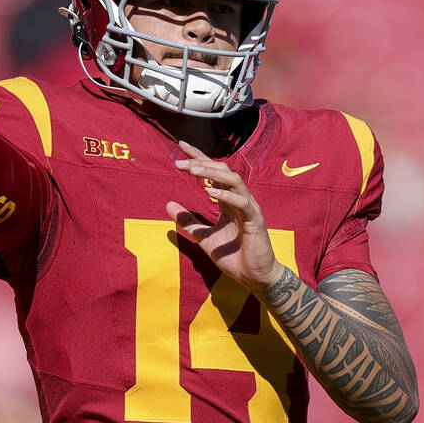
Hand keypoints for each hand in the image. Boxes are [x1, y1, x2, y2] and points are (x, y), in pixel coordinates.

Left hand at [166, 140, 284, 292]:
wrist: (254, 277)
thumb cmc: (233, 256)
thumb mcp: (204, 237)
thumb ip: (188, 221)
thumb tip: (168, 205)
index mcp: (228, 201)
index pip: (213, 172)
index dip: (198, 157)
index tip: (180, 146)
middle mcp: (239, 199)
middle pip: (222, 171)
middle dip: (201, 163)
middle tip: (179, 163)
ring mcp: (249, 208)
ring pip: (233, 180)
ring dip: (213, 173)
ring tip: (193, 171)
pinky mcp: (255, 220)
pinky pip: (242, 202)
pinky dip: (226, 195)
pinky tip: (210, 192)